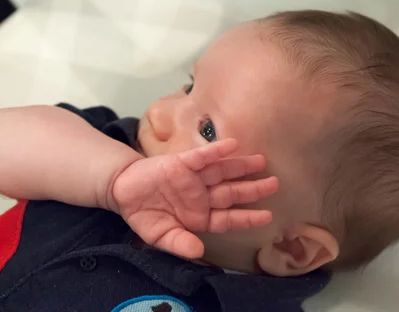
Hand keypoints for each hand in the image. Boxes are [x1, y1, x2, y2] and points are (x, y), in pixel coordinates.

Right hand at [112, 139, 278, 258]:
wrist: (122, 191)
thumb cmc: (144, 214)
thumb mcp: (160, 236)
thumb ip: (179, 244)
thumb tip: (199, 253)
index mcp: (200, 216)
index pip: (228, 218)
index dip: (247, 217)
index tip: (267, 216)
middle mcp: (202, 196)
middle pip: (232, 192)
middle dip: (253, 189)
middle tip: (275, 183)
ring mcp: (194, 178)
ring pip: (222, 172)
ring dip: (241, 166)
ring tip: (261, 161)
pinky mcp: (182, 162)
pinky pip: (202, 156)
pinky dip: (216, 151)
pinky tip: (232, 145)